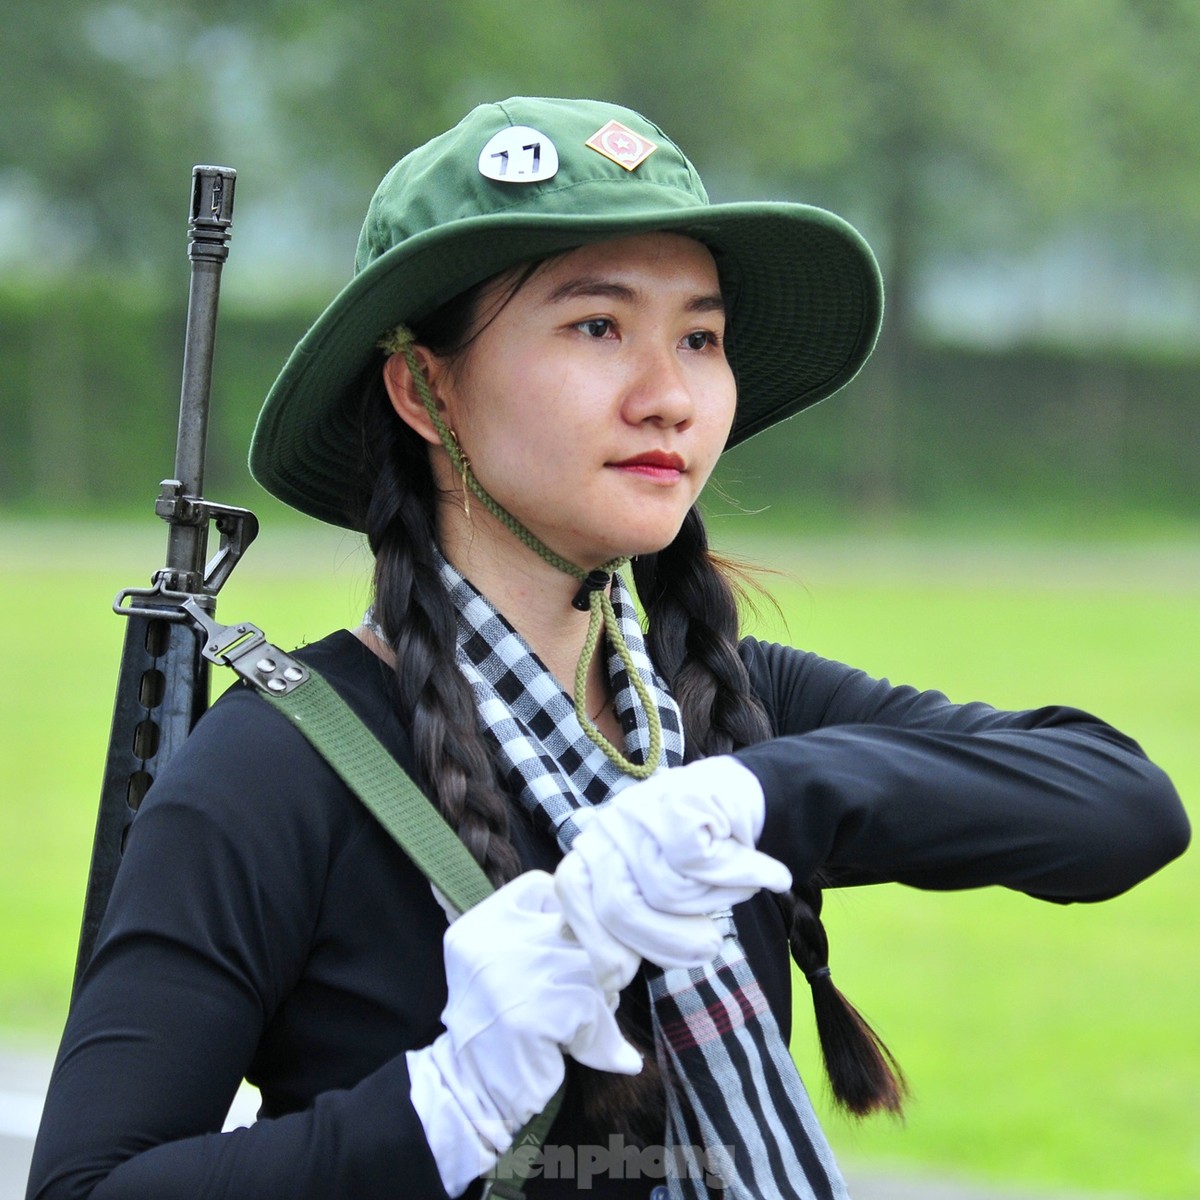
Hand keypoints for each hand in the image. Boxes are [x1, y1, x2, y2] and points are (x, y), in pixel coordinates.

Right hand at [407, 871, 640, 1193]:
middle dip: (595, 959)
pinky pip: (595, 1007)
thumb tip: (607, 916)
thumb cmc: (498, 1022)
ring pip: (595, 965)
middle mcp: (490, 940)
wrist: (472, 1090)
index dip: (570, 915)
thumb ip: (538, 930)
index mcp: (480, 922)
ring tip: (583, 1020)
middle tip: (591, 989)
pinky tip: (576, 1046)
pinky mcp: (534, 1015)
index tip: (571, 946)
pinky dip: (598, 1033)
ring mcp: (511, 974)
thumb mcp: (499, 961)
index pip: (544, 886)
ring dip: (601, 997)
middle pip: (578, 924)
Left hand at [555, 756, 791, 972]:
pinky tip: (764, 874)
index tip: (621, 979)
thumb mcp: (647, 882)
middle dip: (664, 941)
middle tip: (706, 946)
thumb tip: (567, 937)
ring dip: (711, 899)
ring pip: (666, 890)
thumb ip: (613, 906)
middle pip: (619, 905)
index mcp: (596, 845)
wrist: (745, 794)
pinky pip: (703, 864)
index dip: (597, 941)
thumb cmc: (697, 848)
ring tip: (730, 887)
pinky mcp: (682, 802)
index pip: (571, 889)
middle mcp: (611, 823)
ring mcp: (643, 808)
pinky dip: (739, 875)